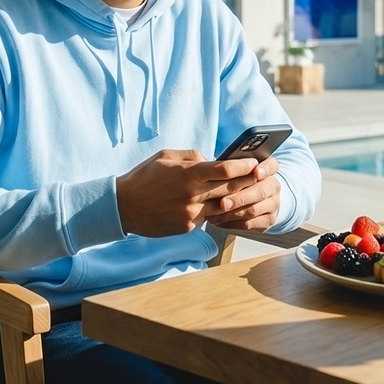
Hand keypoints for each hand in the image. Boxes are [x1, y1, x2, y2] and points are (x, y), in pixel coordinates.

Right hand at [116, 149, 260, 237]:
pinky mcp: (187, 227)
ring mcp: (191, 214)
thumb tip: (211, 160)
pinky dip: (214, 211)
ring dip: (235, 200)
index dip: (243, 167)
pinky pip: (208, 218)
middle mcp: (192, 195)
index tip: (255, 163)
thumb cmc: (144, 177)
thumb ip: (191, 156)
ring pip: (223, 206)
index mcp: (188, 174)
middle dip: (247, 182)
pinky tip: (219, 205)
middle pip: (230, 189)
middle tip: (259, 177)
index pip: (225, 170)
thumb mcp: (165, 156)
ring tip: (246, 193)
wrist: (123, 207)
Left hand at [206, 156, 280, 230]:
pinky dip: (231, 223)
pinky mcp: (268, 220)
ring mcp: (273, 204)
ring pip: (254, 209)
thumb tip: (209, 165)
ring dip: (232, 213)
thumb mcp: (236, 169)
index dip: (265, 169)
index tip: (255, 172)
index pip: (272, 165)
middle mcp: (274, 185)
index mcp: (269, 168)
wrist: (254, 199)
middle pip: (261, 191)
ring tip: (213, 214)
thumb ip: (231, 166)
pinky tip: (218, 221)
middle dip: (240, 197)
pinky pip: (249, 223)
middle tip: (222, 202)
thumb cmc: (238, 180)